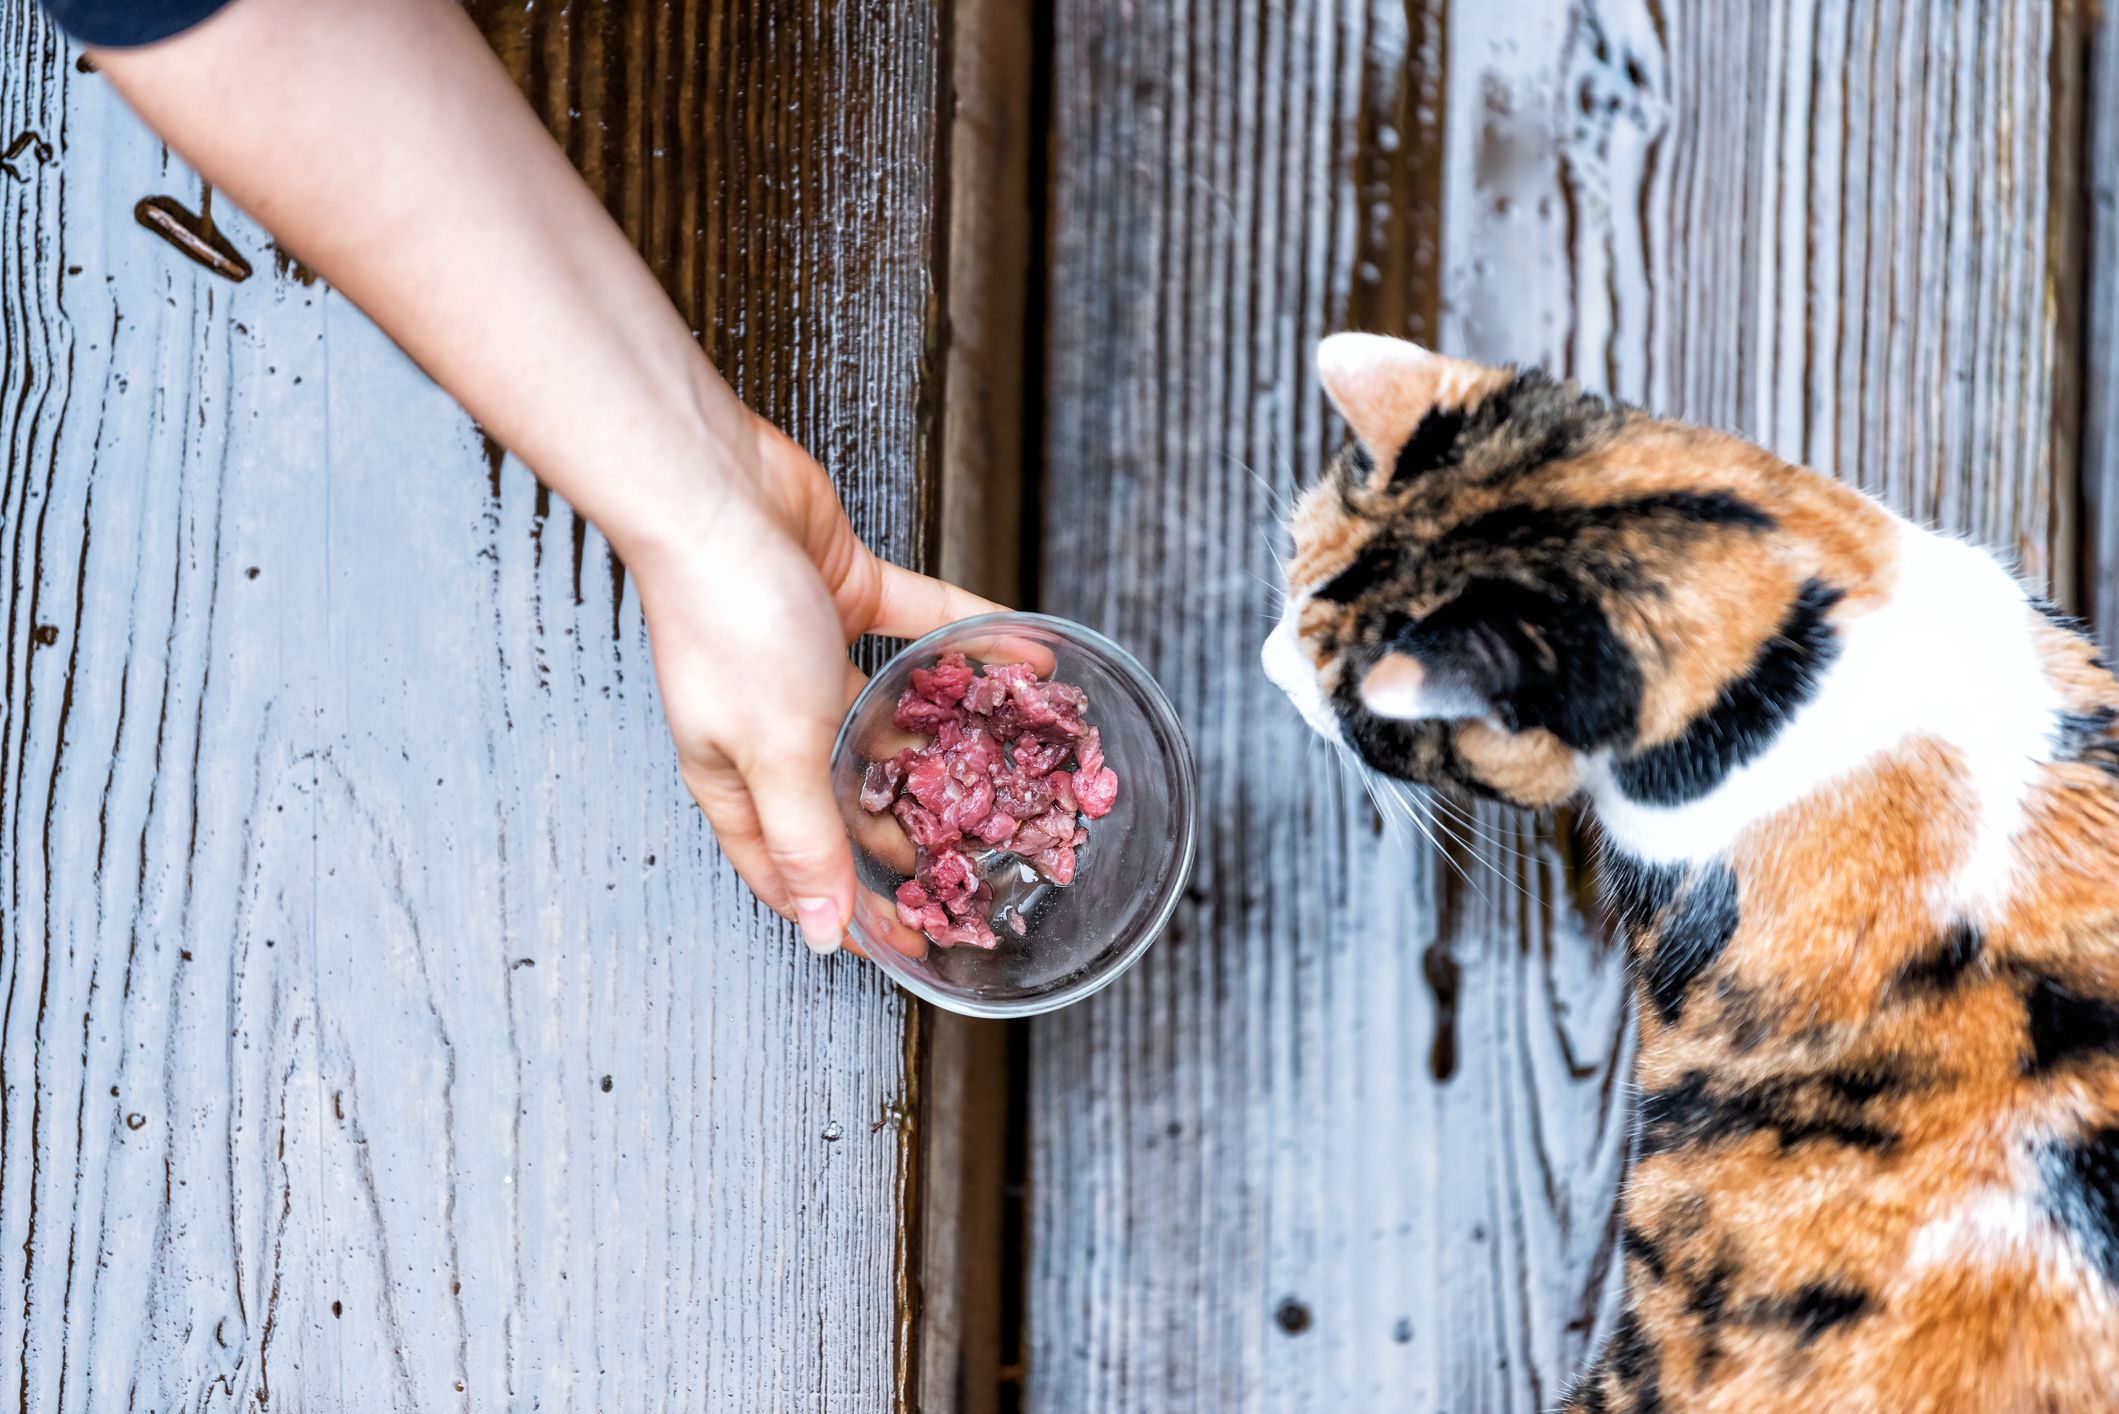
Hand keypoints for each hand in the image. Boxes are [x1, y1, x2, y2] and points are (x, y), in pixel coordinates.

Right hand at [629, 414, 1002, 952]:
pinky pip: (922, 626)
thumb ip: (808, 842)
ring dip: (946, 731)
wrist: (715, 493)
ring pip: (891, 710)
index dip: (851, 910)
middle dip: (909, 825)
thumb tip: (824, 937)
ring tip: (1011, 760)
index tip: (916, 940)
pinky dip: (970, 638)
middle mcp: (773, 723)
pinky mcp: (843, 593)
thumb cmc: (730, 627)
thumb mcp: (775, 753)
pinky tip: (1026, 656)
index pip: (795, 867)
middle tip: (979, 856)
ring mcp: (808, 656)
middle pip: (848, 793)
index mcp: (739, 776)